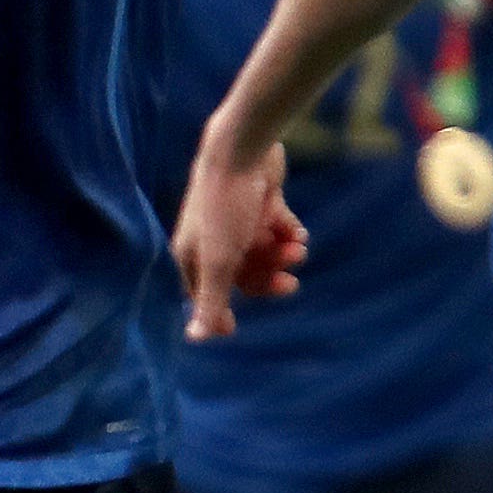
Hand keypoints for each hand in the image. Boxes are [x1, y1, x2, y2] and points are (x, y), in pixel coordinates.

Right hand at [172, 133, 307, 338]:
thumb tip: (195, 340)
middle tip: (290, 284)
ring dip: (283, 257)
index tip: (235, 329)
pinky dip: (290, 234)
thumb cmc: (223, 207)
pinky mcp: (261, 203)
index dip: (219, 313)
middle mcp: (213, 240)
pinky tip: (298, 233)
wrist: (243, 152)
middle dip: (267, 281)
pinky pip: (279, 230)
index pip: (203, 296)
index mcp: (194, 254)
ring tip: (298, 250)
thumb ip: (211, 302)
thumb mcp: (220, 261)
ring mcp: (238, 221)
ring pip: (264, 254)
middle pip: (241, 277)